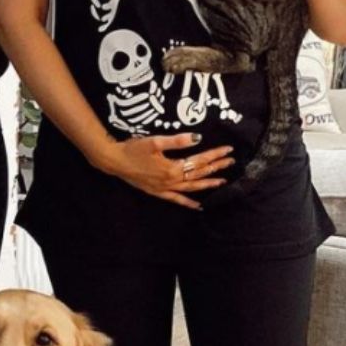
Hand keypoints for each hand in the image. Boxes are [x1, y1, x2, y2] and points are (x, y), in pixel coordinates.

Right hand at [95, 132, 234, 209]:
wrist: (114, 161)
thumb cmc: (133, 149)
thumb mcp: (155, 141)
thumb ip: (177, 141)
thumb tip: (198, 138)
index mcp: (172, 168)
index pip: (199, 160)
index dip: (214, 155)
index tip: (228, 150)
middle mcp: (171, 181)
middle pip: (198, 174)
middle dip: (215, 167)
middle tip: (231, 162)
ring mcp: (165, 189)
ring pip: (191, 188)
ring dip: (207, 184)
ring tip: (221, 181)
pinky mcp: (157, 192)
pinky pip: (176, 200)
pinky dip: (188, 203)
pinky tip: (198, 206)